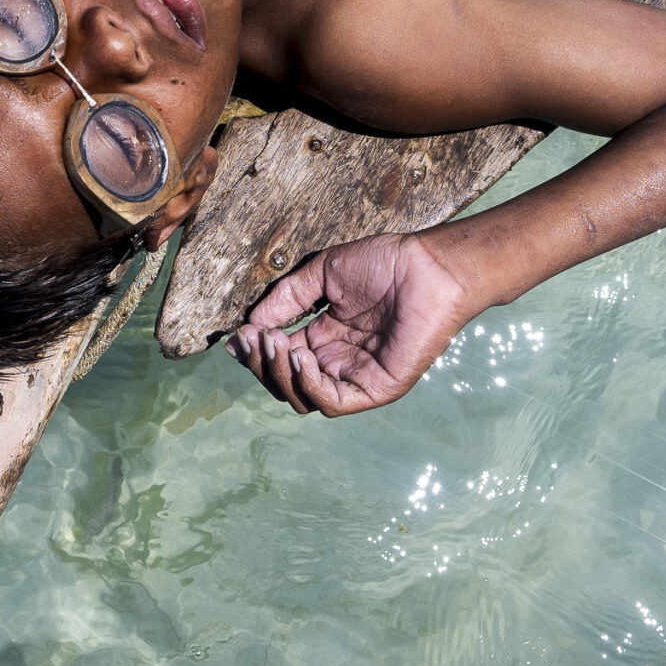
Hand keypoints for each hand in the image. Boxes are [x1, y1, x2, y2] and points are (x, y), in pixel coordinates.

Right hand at [227, 233, 482, 415]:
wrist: (428, 266)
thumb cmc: (386, 264)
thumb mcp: (324, 274)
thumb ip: (288, 298)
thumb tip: (251, 322)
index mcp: (327, 338)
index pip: (280, 356)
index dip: (255, 349)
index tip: (237, 334)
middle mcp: (339, 362)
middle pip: (285, 382)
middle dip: (261, 363)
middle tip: (251, 338)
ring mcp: (358, 377)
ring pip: (303, 398)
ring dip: (279, 374)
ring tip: (273, 343)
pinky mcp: (377, 388)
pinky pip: (333, 402)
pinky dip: (308, 385)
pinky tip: (299, 356)